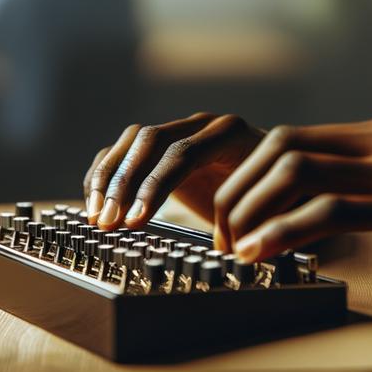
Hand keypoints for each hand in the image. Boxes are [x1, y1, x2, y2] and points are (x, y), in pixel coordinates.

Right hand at [83, 113, 264, 229]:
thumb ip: (252, 215)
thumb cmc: (274, 197)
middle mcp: (202, 125)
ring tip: (98, 218)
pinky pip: (124, 150)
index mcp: (231, 134)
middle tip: (109, 222)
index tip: (136, 221)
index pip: (184, 152)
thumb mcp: (270, 204)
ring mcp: (179, 130)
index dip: (156, 186)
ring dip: (108, 179)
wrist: (275, 178)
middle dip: (125, 183)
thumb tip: (232, 246)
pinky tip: (96, 205)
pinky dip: (105, 174)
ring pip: (132, 142)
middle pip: (151, 140)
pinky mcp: (160, 146)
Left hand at [215, 116, 371, 292]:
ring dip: (250, 212)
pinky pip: (335, 212)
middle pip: (282, 147)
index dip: (249, 178)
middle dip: (236, 192)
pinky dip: (286, 231)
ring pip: (297, 171)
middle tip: (221, 239)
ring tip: (234, 251)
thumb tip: (332, 213)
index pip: (295, 140)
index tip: (232, 222)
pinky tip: (266, 254)